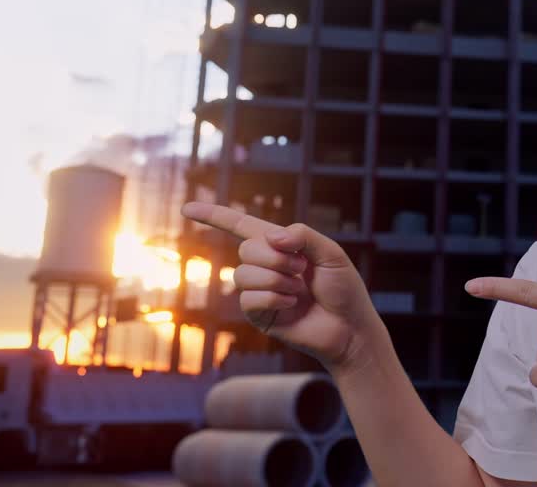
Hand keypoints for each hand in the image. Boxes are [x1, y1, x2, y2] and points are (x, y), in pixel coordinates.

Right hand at [181, 202, 374, 369]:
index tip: (187, 208)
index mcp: (280, 246)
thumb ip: (303, 236)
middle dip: (276, 257)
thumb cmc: (344, 289)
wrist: (350, 328)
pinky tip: (292, 305)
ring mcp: (259, 291)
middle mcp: (265, 267)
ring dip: (276, 279)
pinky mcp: (258, 315)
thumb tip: (270, 237)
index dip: (214, 216)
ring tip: (299, 290)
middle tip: (302, 268)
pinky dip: (274, 298)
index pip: (241, 226)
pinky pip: (249, 299)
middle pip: (246, 249)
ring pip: (244, 274)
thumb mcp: (331, 254)